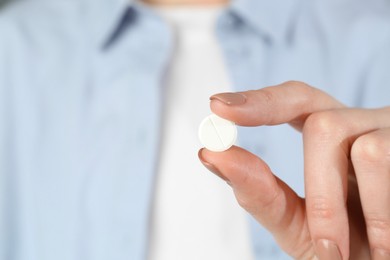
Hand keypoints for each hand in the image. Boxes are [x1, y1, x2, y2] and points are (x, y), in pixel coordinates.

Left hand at [198, 81, 389, 259]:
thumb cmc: (348, 244)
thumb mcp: (299, 224)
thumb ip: (260, 193)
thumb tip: (211, 154)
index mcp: (330, 134)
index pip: (293, 99)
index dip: (259, 100)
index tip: (218, 107)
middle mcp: (361, 123)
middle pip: (324, 126)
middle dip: (322, 196)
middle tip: (328, 247)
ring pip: (368, 150)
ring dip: (363, 213)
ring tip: (376, 252)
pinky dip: (386, 217)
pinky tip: (389, 243)